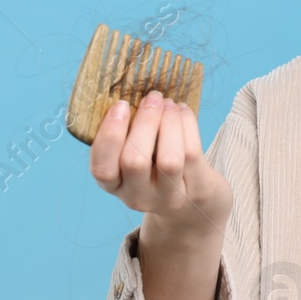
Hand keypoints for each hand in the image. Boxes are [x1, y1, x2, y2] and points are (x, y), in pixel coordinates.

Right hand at [89, 90, 233, 299]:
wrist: (196, 208)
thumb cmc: (158, 171)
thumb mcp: (136, 160)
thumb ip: (129, 135)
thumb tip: (133, 91)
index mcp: (115, 186)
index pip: (102, 168)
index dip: (109, 135)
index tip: (122, 105)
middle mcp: (139, 197)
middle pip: (135, 161)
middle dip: (145, 121)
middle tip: (153, 97)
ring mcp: (170, 198)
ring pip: (169, 159)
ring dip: (169, 122)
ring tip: (169, 104)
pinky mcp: (198, 190)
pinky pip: (192, 154)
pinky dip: (187, 124)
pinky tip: (183, 111)